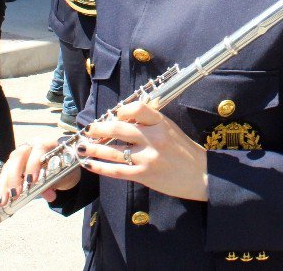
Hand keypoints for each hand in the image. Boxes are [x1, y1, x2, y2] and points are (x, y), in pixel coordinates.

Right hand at [0, 138, 80, 205]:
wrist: (61, 169)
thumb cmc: (64, 169)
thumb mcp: (64, 175)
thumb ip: (55, 182)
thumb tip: (49, 194)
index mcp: (46, 144)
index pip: (39, 149)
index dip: (34, 164)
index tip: (32, 180)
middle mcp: (31, 146)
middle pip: (18, 157)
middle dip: (14, 177)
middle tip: (14, 194)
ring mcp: (20, 155)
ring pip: (9, 166)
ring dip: (4, 185)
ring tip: (1, 200)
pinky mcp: (13, 165)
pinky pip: (4, 174)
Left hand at [78, 102, 208, 201]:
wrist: (201, 175)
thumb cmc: (184, 151)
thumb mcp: (170, 129)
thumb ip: (150, 123)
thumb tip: (123, 118)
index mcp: (161, 123)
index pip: (137, 108)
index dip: (120, 110)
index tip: (113, 114)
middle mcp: (154, 138)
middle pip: (119, 128)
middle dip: (99, 128)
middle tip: (89, 129)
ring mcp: (148, 158)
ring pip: (113, 150)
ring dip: (93, 148)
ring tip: (81, 146)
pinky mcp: (144, 175)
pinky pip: (116, 170)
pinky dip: (100, 167)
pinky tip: (89, 164)